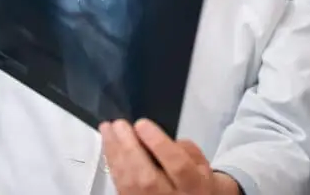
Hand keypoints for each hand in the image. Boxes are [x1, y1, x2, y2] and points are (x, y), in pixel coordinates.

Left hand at [100, 119, 238, 194]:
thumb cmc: (195, 181)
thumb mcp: (202, 162)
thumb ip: (186, 149)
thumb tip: (161, 138)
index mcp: (195, 185)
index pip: (178, 166)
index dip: (159, 144)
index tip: (142, 124)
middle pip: (147, 178)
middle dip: (129, 148)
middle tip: (119, 125)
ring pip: (129, 184)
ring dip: (114, 154)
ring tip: (108, 130)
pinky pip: (120, 186)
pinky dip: (112, 165)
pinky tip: (109, 148)